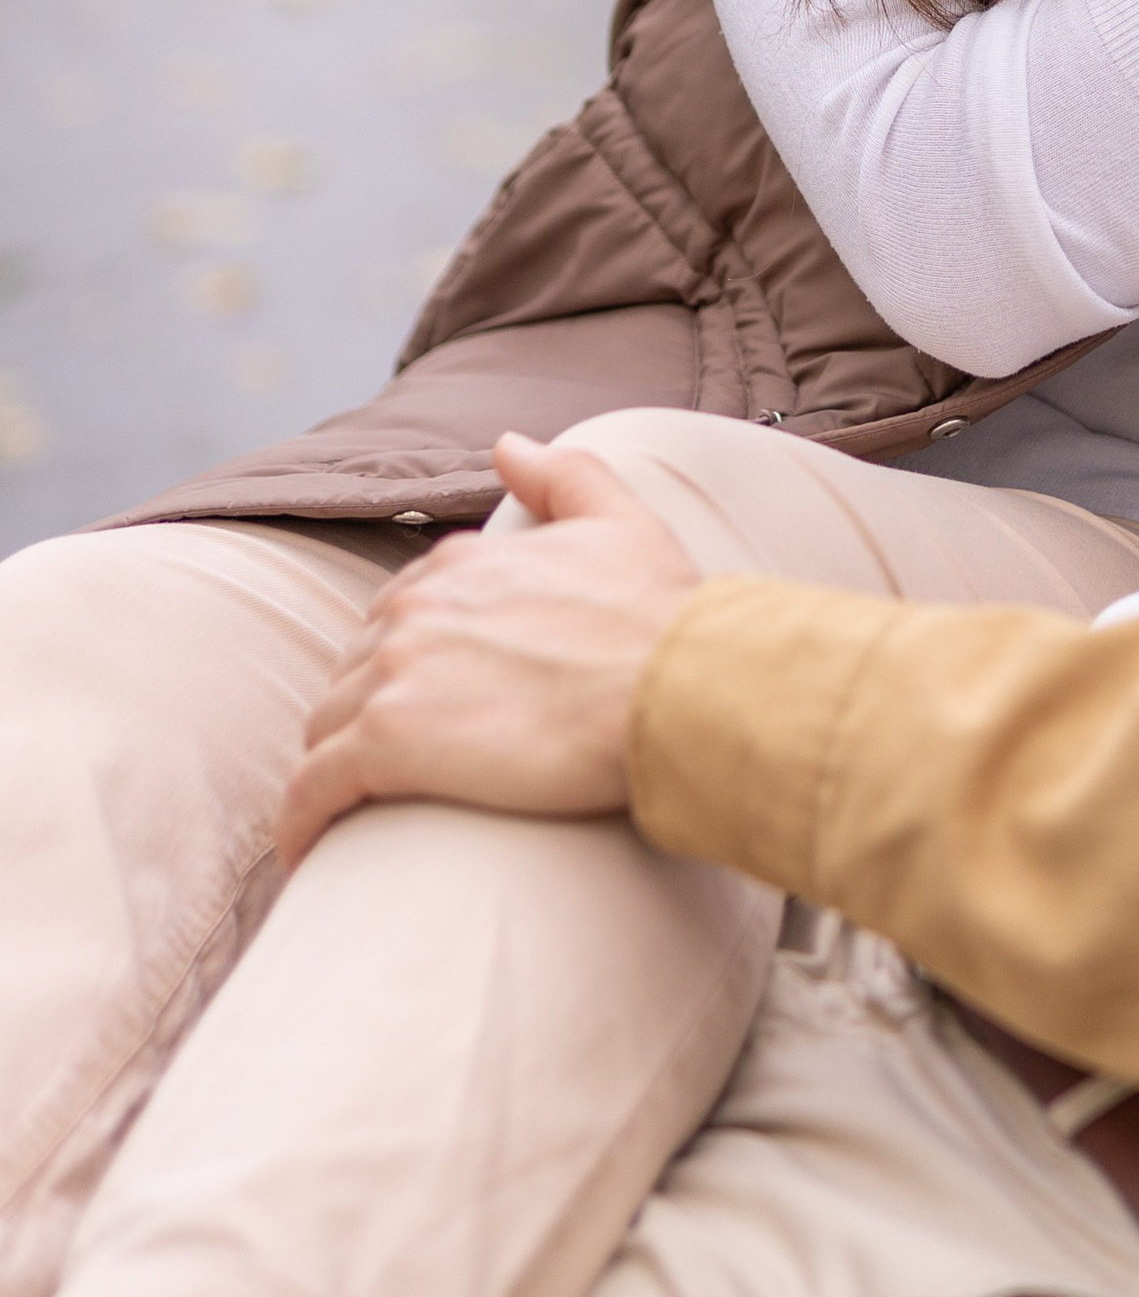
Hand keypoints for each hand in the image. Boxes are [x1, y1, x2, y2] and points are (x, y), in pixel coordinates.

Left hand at [274, 435, 701, 868]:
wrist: (681, 687)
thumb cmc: (664, 616)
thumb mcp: (622, 521)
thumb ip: (562, 474)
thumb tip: (507, 443)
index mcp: (461, 565)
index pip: (397, 613)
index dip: (402, 659)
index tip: (417, 702)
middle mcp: (415, 610)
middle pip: (352, 671)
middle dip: (361, 715)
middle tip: (390, 768)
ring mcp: (395, 676)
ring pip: (324, 728)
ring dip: (331, 768)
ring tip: (349, 815)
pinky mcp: (388, 746)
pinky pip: (312, 789)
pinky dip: (300, 821)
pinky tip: (306, 853)